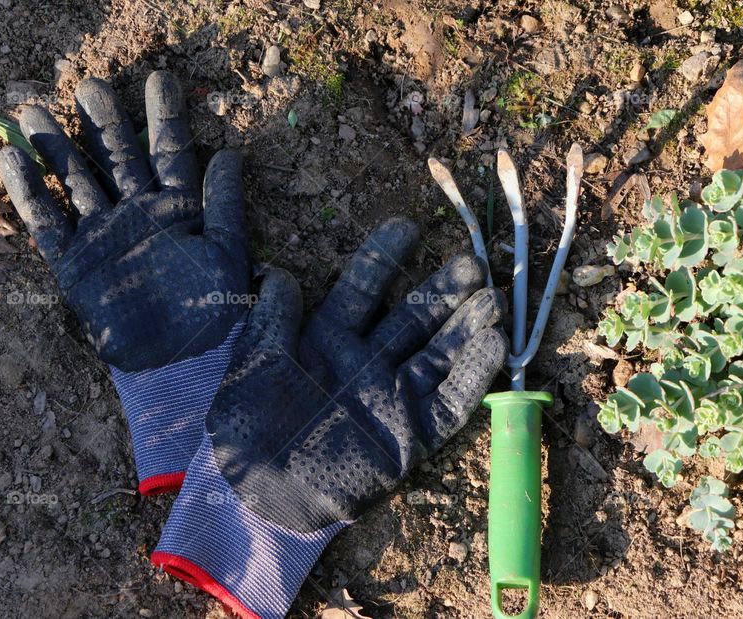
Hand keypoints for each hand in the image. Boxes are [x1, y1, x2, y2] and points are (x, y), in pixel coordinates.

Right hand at [0, 71, 248, 371]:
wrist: (179, 363)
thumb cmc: (213, 313)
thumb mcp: (228, 255)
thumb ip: (225, 205)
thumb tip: (230, 153)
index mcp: (179, 209)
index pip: (171, 153)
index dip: (166, 117)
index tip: (159, 78)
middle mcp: (138, 214)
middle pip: (116, 157)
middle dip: (103, 122)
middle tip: (91, 84)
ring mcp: (103, 234)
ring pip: (76, 180)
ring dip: (56, 147)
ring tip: (33, 110)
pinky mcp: (75, 262)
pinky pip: (49, 223)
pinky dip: (31, 194)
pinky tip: (13, 159)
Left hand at [152, 217, 507, 617]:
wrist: (260, 495)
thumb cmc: (248, 428)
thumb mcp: (252, 367)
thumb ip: (271, 322)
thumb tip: (282, 276)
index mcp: (326, 341)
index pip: (361, 289)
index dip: (382, 258)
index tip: (407, 226)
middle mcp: (366, 363)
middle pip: (412, 318)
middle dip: (441, 290)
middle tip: (471, 262)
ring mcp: (392, 398)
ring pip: (438, 354)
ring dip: (466, 327)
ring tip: (492, 298)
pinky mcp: (410, 436)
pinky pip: (449, 403)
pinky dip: (472, 376)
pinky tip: (494, 346)